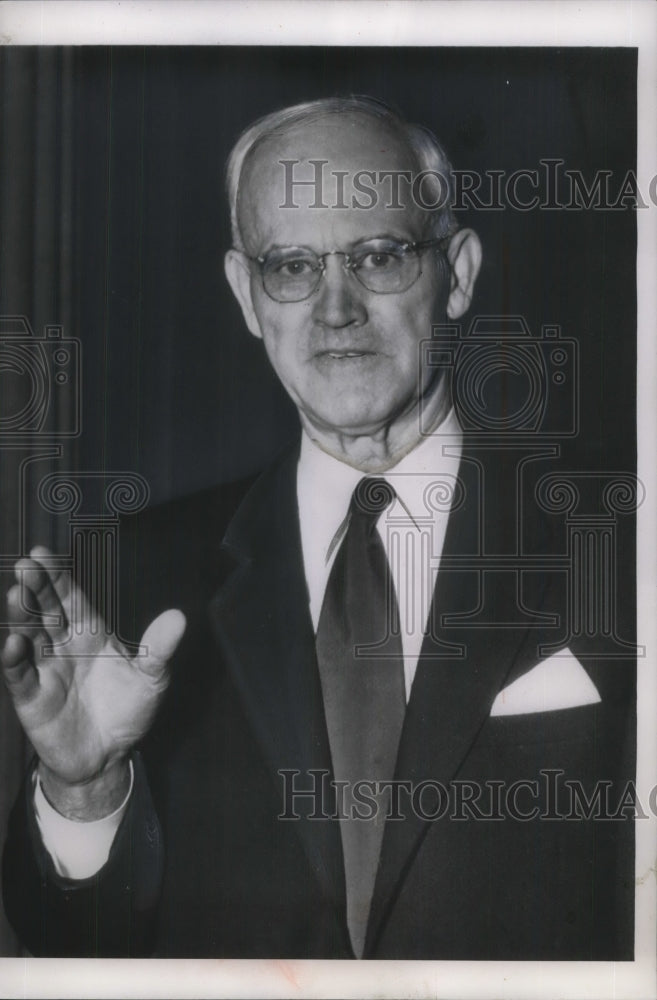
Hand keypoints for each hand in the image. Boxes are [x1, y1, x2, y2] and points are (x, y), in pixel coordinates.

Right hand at [1, 546, 185, 817]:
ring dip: (21, 615)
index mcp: (90, 634)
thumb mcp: (151, 679)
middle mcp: (63, 647)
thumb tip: (178, 617)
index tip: (43, 553)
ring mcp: (46, 670)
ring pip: (28, 636)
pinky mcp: (33, 698)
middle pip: (46, 611)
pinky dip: (14, 659)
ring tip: (17, 593)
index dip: (58, 578)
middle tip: (27, 565)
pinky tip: (13, 642)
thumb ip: (159, 649)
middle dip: (36, 588)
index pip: (71, 599)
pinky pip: (20, 675)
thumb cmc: (128, 712)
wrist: (109, 757)